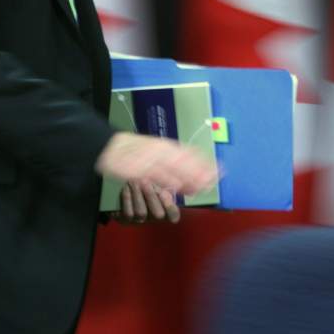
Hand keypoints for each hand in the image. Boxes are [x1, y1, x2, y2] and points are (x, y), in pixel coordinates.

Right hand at [95, 132, 216, 197]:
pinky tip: (177, 186)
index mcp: (168, 147)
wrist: (113, 147)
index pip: (191, 154)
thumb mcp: (158, 154)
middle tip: (214, 181)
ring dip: (188, 177)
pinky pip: (156, 174)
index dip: (205, 163)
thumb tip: (192, 179)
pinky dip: (167, 180)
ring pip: (173, 168)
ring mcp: (152, 158)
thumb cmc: (137, 153)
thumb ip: (174, 166)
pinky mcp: (141, 167)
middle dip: (201, 171)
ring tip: (202, 186)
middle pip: (186, 161)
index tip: (219, 171)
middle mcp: (163, 151)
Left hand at [114, 180, 179, 224]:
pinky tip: (126, 188)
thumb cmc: (144, 184)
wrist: (124, 187)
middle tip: (145, 181)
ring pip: (142, 213)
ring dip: (138, 195)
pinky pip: (128, 213)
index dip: (171, 208)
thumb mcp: (155, 182)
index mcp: (164, 207)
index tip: (164, 195)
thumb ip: (164, 183)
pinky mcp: (126, 220)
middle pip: (158, 214)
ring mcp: (140, 221)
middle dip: (151, 196)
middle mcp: (153, 218)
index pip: (173, 213)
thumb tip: (174, 184)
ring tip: (134, 181)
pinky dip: (127, 199)